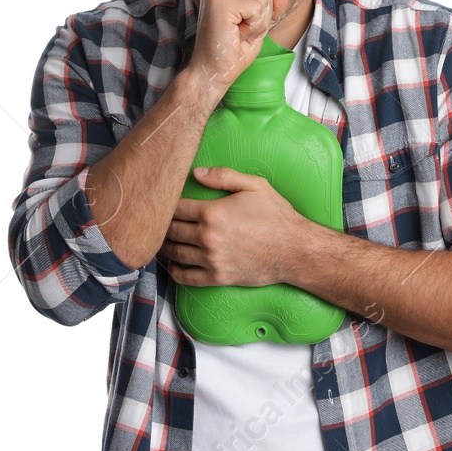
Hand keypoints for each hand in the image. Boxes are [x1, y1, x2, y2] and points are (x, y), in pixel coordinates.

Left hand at [159, 166, 306, 286]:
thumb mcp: (254, 185)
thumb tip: (195, 173)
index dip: (167, 203)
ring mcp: (211, 259)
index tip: (163, 202)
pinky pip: (186, 277)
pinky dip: (174, 272)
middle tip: (157, 220)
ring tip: (160, 240)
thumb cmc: (276, 216)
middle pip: (171, 230)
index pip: (176, 207)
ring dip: (164, 246)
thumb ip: (223, 175)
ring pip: (174, 253)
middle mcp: (207, 237)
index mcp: (212, 212)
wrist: (294, 250)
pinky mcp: (217, 277)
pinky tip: (172, 265)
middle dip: (162, 224)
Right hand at [186, 0, 288, 98]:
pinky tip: (236, 35)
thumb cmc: (233, 51)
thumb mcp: (258, 23)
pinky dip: (254, 27)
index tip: (242, 27)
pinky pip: (257, 7)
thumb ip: (271, 5)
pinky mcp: (218, 1)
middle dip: (262, 16)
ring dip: (258, 23)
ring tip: (237, 34)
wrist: (213, 73)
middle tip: (240, 32)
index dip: (262, 11)